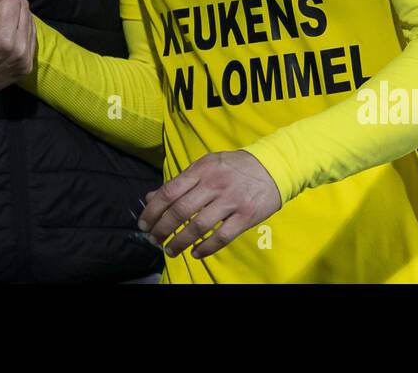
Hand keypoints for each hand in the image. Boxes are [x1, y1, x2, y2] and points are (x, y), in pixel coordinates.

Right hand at [0, 0, 35, 111]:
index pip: (12, 0)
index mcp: (3, 39)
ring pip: (29, 21)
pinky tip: (5, 29)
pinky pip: (29, 37)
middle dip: (8, 2)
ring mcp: (24, 61)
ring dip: (15, 14)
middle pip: (24, 9)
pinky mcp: (25, 67)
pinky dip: (19, 28)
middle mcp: (19, 51)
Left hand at [137, 150, 281, 259]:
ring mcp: (231, 200)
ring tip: (170, 250)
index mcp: (201, 170)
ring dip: (180, 241)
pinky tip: (196, 253)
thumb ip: (180, 181)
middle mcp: (214, 184)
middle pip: (181, 210)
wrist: (273, 166)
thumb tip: (151, 197)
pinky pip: (222, 236)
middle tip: (154, 240)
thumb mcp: (205, 165)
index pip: (170, 191)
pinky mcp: (246, 216)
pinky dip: (206, 248)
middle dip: (162, 229)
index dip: (153, 210)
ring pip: (199, 226)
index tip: (144, 224)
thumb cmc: (234, 167)